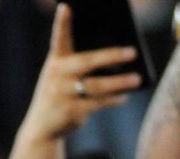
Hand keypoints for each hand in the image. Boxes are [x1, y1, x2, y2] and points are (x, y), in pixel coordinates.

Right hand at [18, 3, 142, 141]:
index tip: (66, 6)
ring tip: (137, 79)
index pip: (59, 38)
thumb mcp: (63, 76)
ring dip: (119, 82)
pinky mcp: (72, 111)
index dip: (62, 22)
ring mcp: (63, 94)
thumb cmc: (60, 93)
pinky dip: (113, 99)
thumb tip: (118, 58)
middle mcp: (58, 75)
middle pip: (87, 62)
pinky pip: (98, 103)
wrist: (42, 126)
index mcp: (56, 61)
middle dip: (111, 56)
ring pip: (97, 86)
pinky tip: (123, 96)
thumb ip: (81, 65)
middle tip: (133, 52)